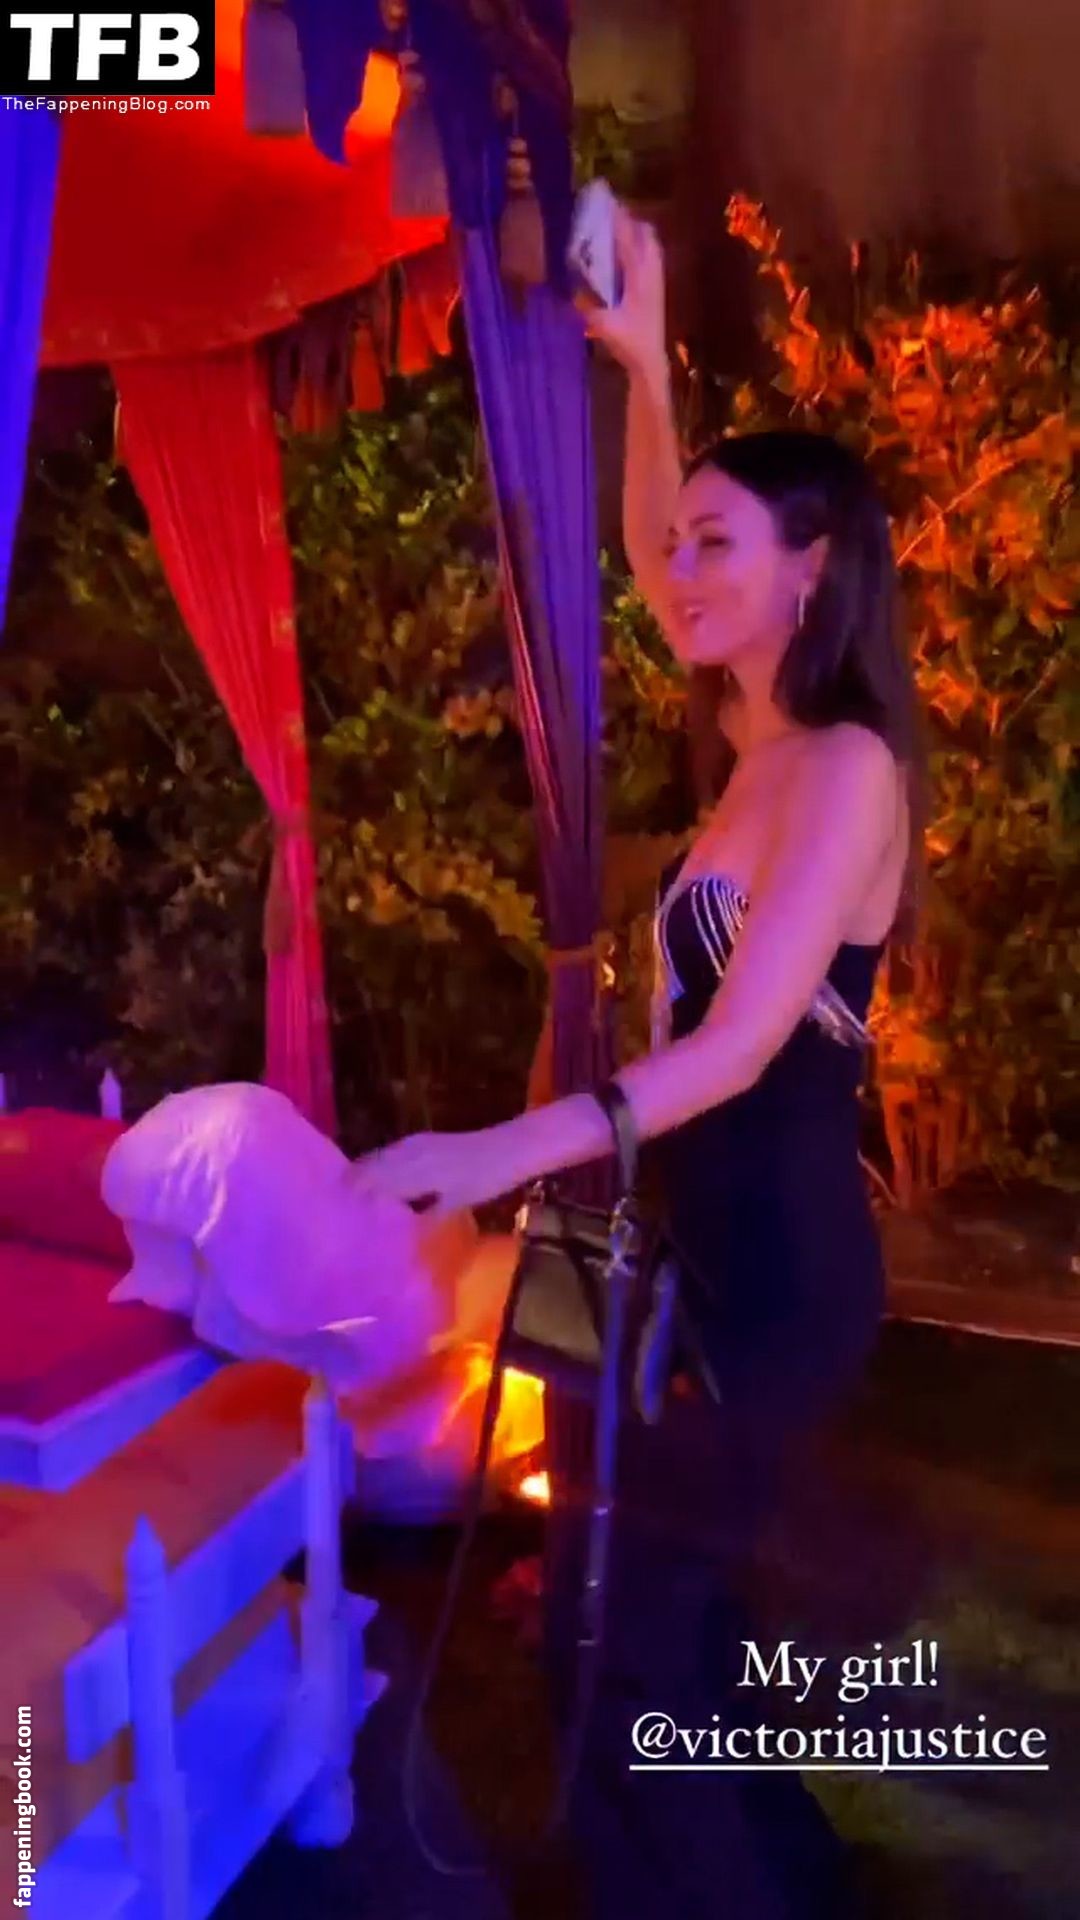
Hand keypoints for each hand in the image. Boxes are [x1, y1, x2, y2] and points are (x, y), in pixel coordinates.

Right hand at [349, 1126, 523, 1221]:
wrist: (509, 1148)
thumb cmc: (485, 1180)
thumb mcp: (455, 1204)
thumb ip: (426, 1217)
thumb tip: (403, 1232)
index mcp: (413, 1170)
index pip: (372, 1181)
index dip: (354, 1194)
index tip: (339, 1210)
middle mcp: (408, 1152)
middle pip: (370, 1166)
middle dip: (353, 1183)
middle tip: (339, 1205)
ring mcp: (416, 1143)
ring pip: (380, 1157)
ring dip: (365, 1172)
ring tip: (351, 1194)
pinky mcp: (425, 1140)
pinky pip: (392, 1151)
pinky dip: (380, 1164)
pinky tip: (382, 1178)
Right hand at [580, 205, 666, 378]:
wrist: (651, 361)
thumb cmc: (630, 343)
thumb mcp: (606, 327)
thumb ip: (589, 309)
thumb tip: (571, 293)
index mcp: (641, 278)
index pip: (630, 240)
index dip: (619, 220)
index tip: (607, 203)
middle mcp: (652, 273)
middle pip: (646, 235)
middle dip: (630, 221)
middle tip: (610, 214)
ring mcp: (657, 280)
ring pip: (651, 245)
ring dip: (636, 233)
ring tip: (617, 229)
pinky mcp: (656, 288)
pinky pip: (650, 258)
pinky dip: (639, 248)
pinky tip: (625, 254)